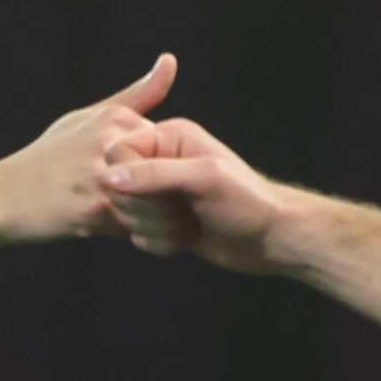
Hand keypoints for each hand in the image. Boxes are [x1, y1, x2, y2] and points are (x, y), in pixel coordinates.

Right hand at [0, 55, 176, 240]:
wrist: (1, 197)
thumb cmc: (49, 157)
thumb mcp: (88, 118)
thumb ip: (137, 96)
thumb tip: (170, 60)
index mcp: (114, 118)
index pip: (171, 146)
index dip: (163, 168)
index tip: (145, 179)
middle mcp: (110, 142)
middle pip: (167, 176)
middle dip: (162, 194)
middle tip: (141, 201)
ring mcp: (103, 175)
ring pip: (157, 203)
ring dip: (150, 216)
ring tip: (129, 214)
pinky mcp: (95, 209)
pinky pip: (135, 226)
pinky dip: (128, 232)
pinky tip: (108, 226)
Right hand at [99, 117, 292, 273]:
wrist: (271, 239)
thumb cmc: (247, 201)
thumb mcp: (203, 180)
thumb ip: (154, 175)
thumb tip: (109, 177)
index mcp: (168, 137)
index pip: (117, 153)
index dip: (129, 180)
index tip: (160, 193)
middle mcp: (160, 161)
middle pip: (116, 188)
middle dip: (147, 209)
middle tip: (183, 209)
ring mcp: (160, 193)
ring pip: (125, 214)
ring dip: (157, 229)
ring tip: (190, 223)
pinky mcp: (162, 221)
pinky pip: (137, 235)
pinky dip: (160, 243)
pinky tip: (188, 238)